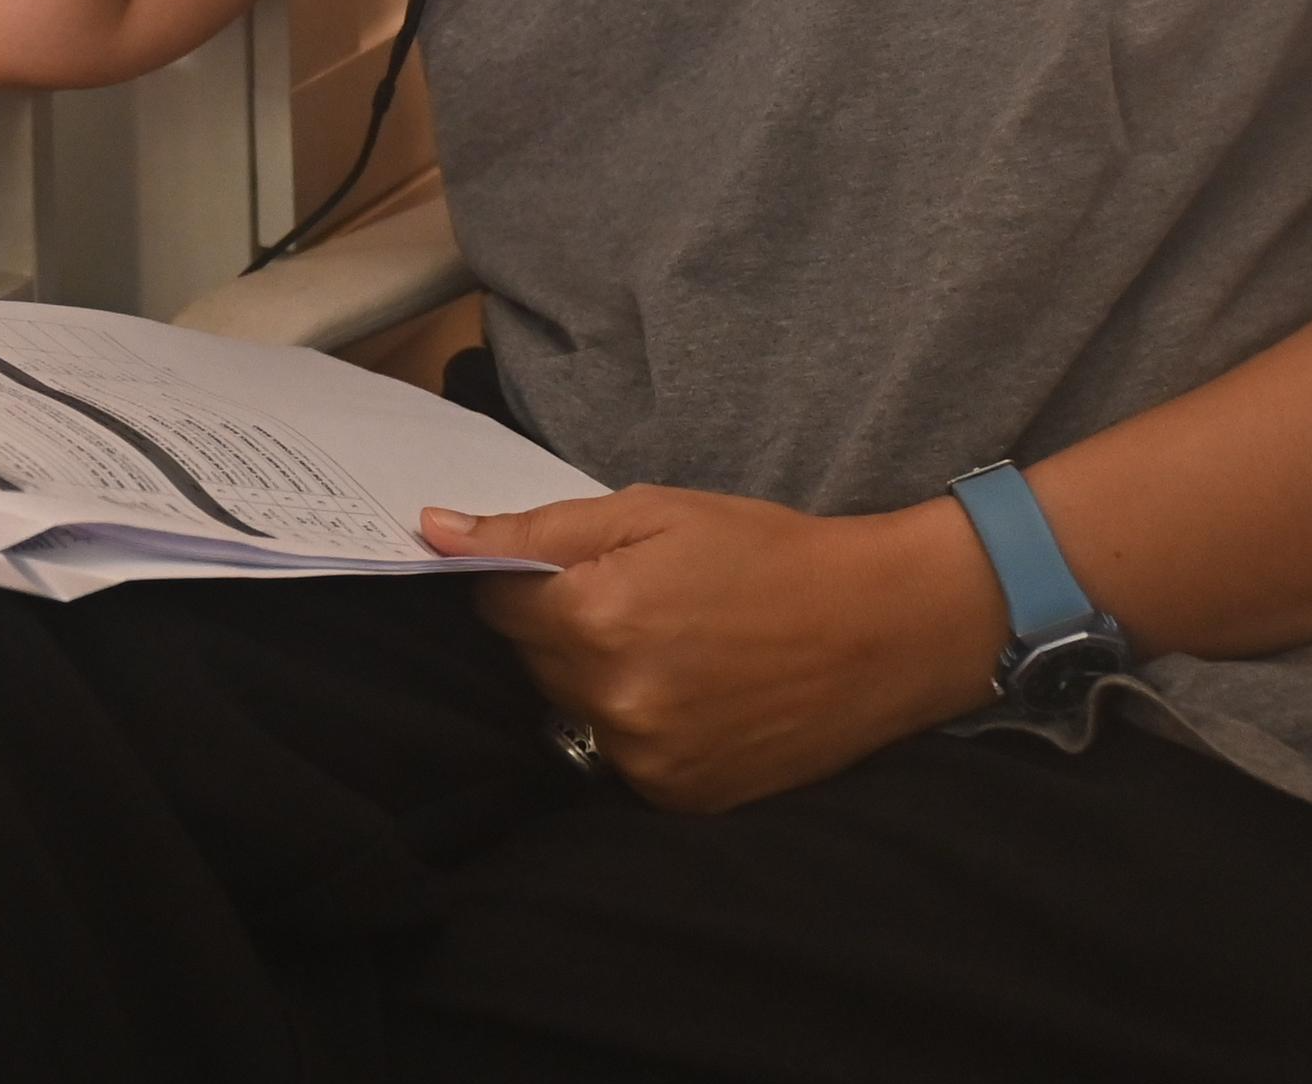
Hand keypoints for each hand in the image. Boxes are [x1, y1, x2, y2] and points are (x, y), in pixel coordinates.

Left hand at [422, 485, 1008, 813]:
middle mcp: (613, 701)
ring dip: (597, 676)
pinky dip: (637, 721)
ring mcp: (646, 760)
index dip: (525, 576)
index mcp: (598, 617)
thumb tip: (433, 530)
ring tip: (671, 641)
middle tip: (637, 593)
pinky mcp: (678, 798)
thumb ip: (536, 530)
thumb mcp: (654, 512)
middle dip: (564, 624)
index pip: (497, 604)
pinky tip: (690, 687)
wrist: (878, 628)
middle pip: (532, 660)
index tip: (565, 565)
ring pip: (572, 710)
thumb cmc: (766, 551)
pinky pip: (617, 756)